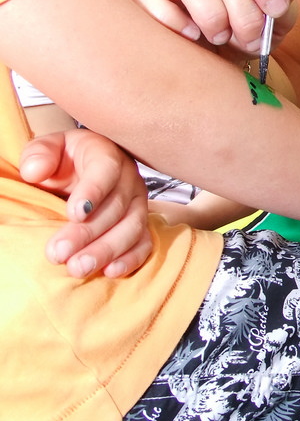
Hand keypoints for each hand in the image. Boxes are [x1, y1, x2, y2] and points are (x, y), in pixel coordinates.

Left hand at [19, 131, 152, 278]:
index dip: (92, 192)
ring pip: (132, 228)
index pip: (106, 170)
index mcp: (106, 155)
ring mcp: (138, 204)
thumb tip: (34, 171)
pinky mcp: (141, 225)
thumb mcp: (48, 149)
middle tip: (59, 253)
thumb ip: (39, 154)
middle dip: (87, 233)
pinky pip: (144, 243)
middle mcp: (129, 179)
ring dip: (106, 251)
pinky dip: (130, 259)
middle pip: (116, 207)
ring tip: (78, 267)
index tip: (73, 214)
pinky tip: (109, 271)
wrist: (83, 170)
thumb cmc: (64, 160)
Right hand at [127, 0, 299, 55]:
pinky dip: (173, 19)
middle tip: (251, 38)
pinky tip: (192, 36)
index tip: (276, 10)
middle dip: (244, 12)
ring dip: (210, 14)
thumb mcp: (275, 23)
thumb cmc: (246, 35)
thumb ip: (286, 1)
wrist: (216, 64)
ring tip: (221, 37)